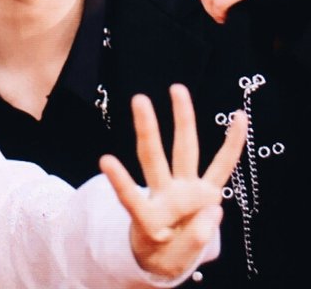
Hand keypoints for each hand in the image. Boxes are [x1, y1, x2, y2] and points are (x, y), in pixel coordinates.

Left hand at [100, 85, 246, 279]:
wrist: (170, 257)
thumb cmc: (165, 254)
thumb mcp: (174, 257)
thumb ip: (194, 239)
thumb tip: (215, 210)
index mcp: (151, 217)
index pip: (132, 198)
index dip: (120, 181)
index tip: (105, 158)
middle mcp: (166, 196)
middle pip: (153, 157)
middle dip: (147, 129)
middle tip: (139, 99)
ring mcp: (186, 190)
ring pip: (184, 150)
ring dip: (183, 119)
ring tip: (177, 89)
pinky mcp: (206, 193)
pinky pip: (222, 165)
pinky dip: (232, 143)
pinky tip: (239, 119)